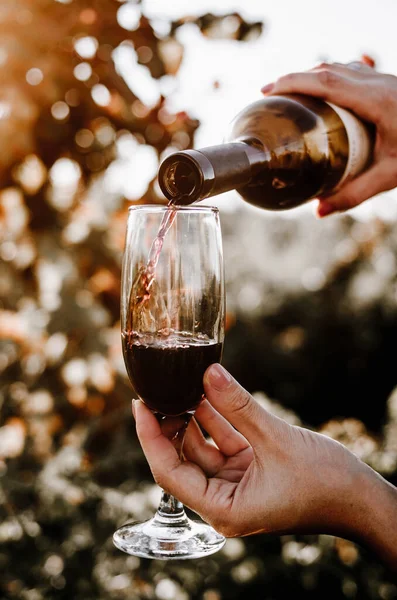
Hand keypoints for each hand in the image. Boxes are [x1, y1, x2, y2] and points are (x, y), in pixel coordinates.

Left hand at [134, 364, 396, 568]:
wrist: (360, 498)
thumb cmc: (325, 483)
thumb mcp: (276, 439)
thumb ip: (238, 406)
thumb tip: (207, 372)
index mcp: (223, 509)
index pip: (169, 472)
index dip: (150, 437)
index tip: (139, 405)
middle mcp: (224, 501)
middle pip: (182, 459)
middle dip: (170, 424)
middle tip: (158, 389)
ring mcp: (237, 486)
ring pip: (202, 448)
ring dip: (193, 418)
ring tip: (181, 385)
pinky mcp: (251, 472)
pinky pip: (223, 443)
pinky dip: (215, 420)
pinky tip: (206, 393)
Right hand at [261, 61, 396, 216]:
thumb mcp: (391, 175)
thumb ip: (354, 193)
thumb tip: (318, 211)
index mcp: (377, 100)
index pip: (327, 81)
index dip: (294, 81)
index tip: (268, 89)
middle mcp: (380, 83)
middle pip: (329, 69)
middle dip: (295, 77)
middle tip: (271, 93)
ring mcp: (386, 79)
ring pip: (341, 67)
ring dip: (313, 75)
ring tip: (293, 93)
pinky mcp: (389, 82)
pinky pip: (353, 71)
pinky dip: (331, 76)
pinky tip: (325, 91)